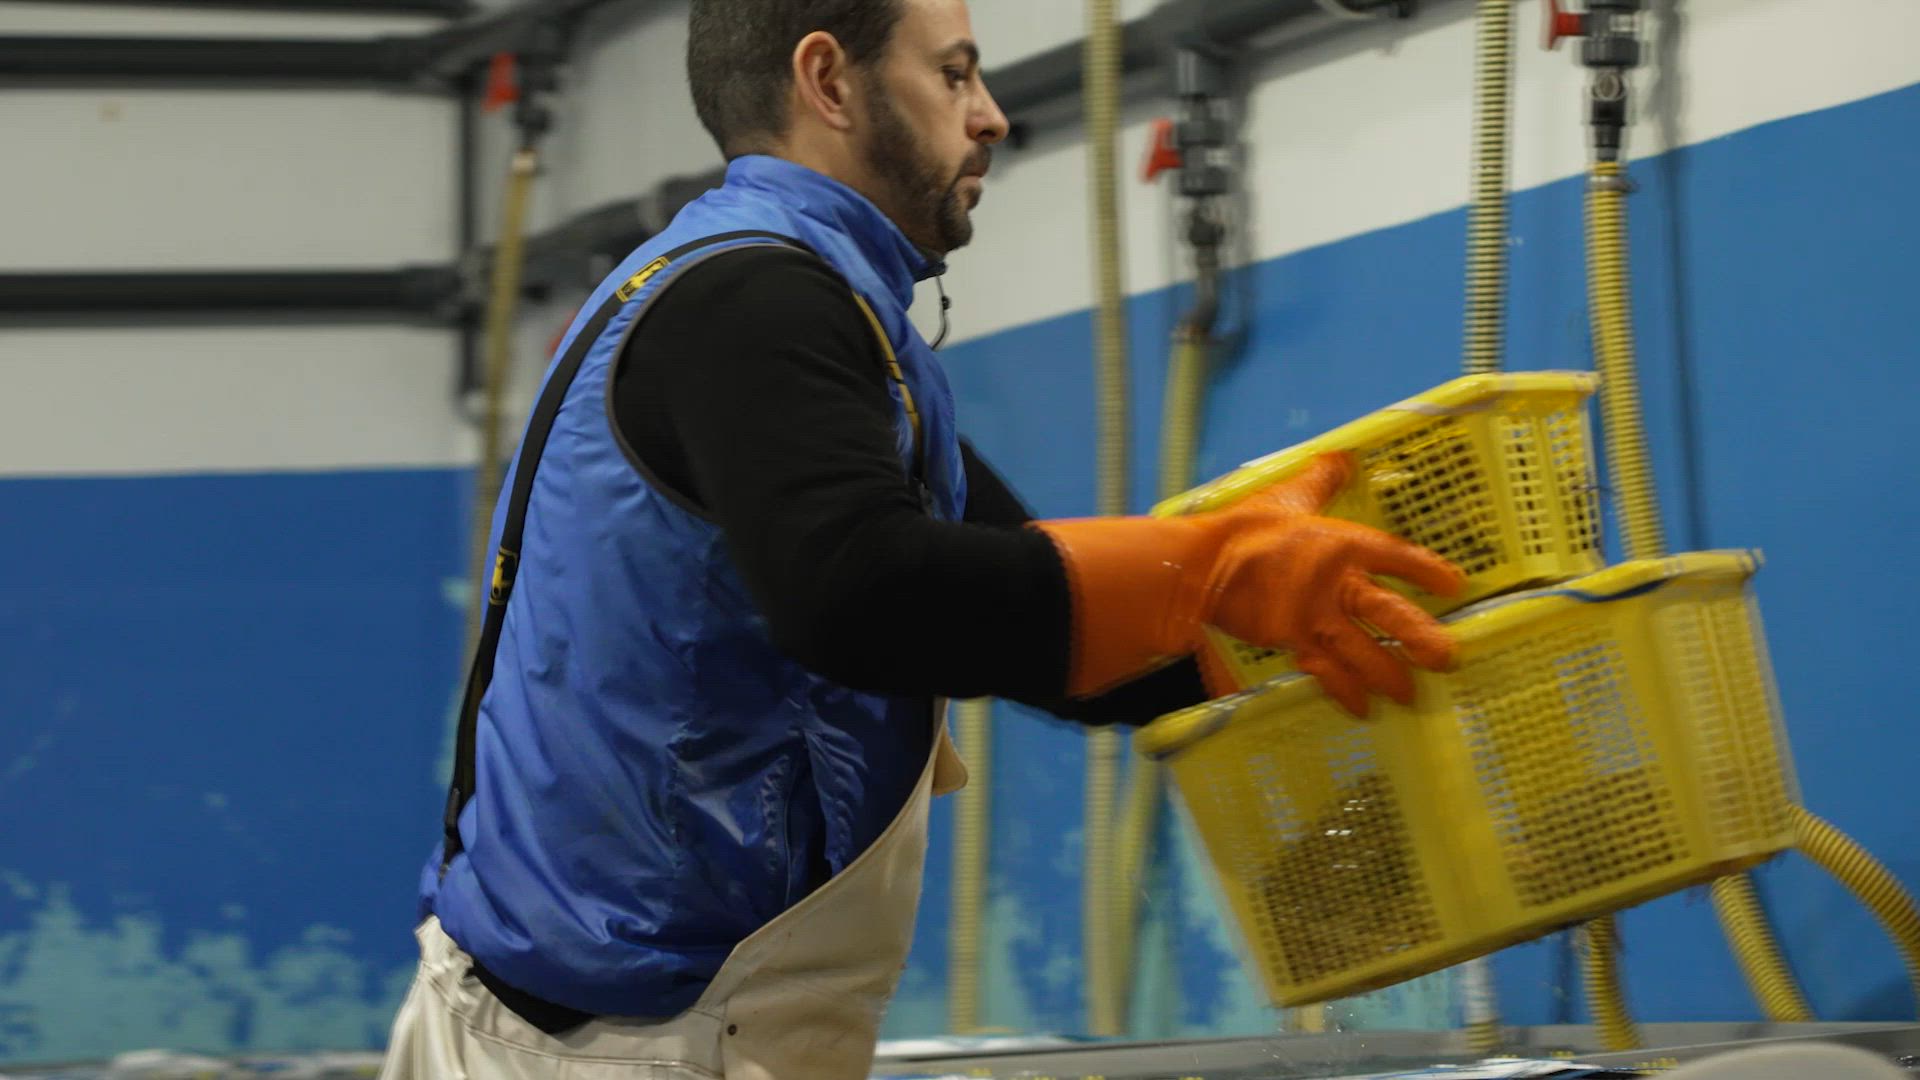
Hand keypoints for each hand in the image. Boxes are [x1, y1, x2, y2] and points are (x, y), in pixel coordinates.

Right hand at [1035, 452, 1464, 715]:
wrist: (1199, 566)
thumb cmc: (1244, 528)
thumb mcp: (1288, 497)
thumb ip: (1322, 480)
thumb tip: (1344, 457)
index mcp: (1341, 543)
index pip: (1396, 557)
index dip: (1427, 570)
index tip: (1454, 584)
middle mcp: (1335, 584)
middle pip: (1389, 613)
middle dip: (1419, 637)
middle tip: (1446, 657)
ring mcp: (1314, 618)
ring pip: (1362, 653)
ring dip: (1388, 675)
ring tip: (1410, 695)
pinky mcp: (1292, 641)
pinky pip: (1325, 673)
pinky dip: (1344, 692)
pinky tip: (1361, 709)